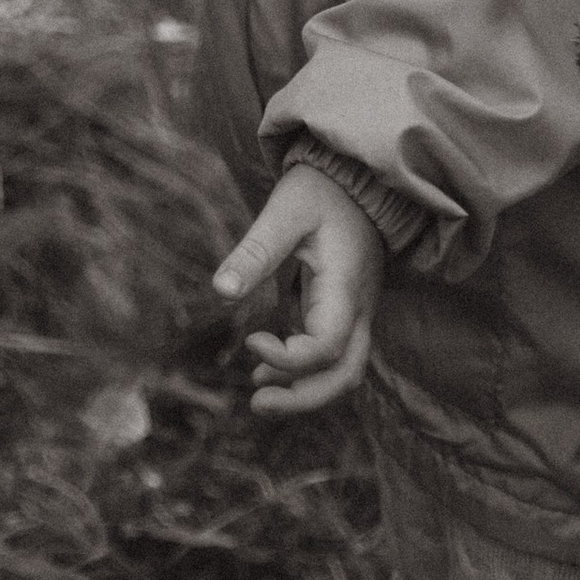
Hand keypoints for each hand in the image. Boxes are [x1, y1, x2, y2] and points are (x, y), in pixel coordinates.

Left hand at [213, 164, 384, 415]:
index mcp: (346, 288)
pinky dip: (306, 374)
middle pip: (345, 375)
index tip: (252, 339)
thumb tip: (219, 290)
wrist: (355, 177)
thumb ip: (255, 252)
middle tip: (256, 403)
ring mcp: (357, 313)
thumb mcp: (283, 212)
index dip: (289, 359)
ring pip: (344, 373)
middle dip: (303, 399)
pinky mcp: (345, 312)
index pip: (327, 347)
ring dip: (305, 393)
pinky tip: (266, 372)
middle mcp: (359, 309)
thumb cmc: (319, 190)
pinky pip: (334, 358)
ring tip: (257, 396)